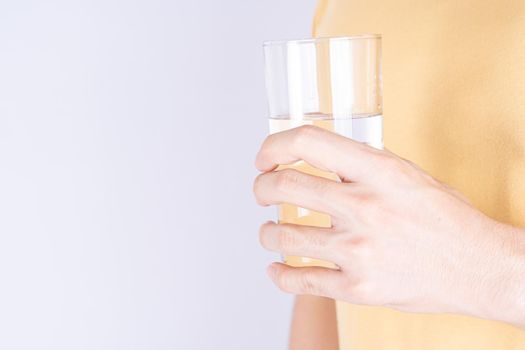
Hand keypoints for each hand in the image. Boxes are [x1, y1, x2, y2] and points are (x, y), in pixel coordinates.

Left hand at [253, 125, 524, 325]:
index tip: (265, 158)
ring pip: (282, 236)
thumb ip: (361, 165)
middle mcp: (364, 208)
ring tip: (270, 231)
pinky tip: (276, 268)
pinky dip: (278, 275)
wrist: (478, 268)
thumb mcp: (407, 175)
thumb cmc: (444, 219)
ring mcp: (358, 251)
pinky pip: (299, 281)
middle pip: (284, 186)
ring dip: (266, 232)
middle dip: (261, 188)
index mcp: (378, 171)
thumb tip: (316, 157)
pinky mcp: (356, 288)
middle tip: (261, 192)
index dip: (274, 146)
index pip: (308, 142)